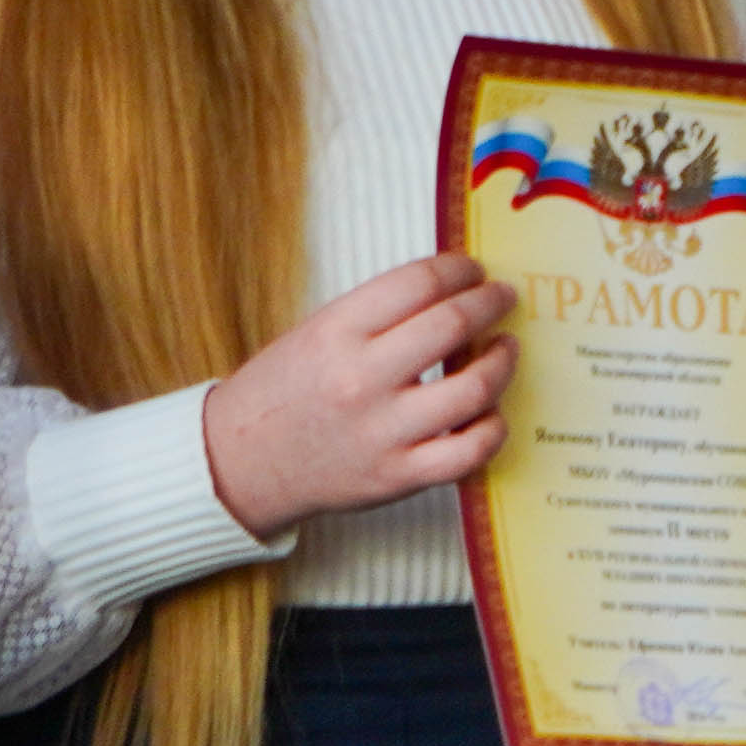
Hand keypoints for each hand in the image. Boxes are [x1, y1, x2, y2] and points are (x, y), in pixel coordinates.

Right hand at [202, 255, 513, 537]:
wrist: (239, 462)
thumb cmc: (283, 393)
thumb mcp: (313, 335)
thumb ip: (375, 317)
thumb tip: (446, 293)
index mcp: (336, 332)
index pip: (416, 283)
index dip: (458, 270)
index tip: (474, 270)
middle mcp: (361, 378)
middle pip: (452, 325)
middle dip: (490, 304)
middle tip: (503, 298)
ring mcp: (384, 430)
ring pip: (475, 389)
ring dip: (502, 362)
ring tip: (506, 349)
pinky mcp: (400, 475)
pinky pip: (471, 451)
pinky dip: (493, 428)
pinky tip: (492, 412)